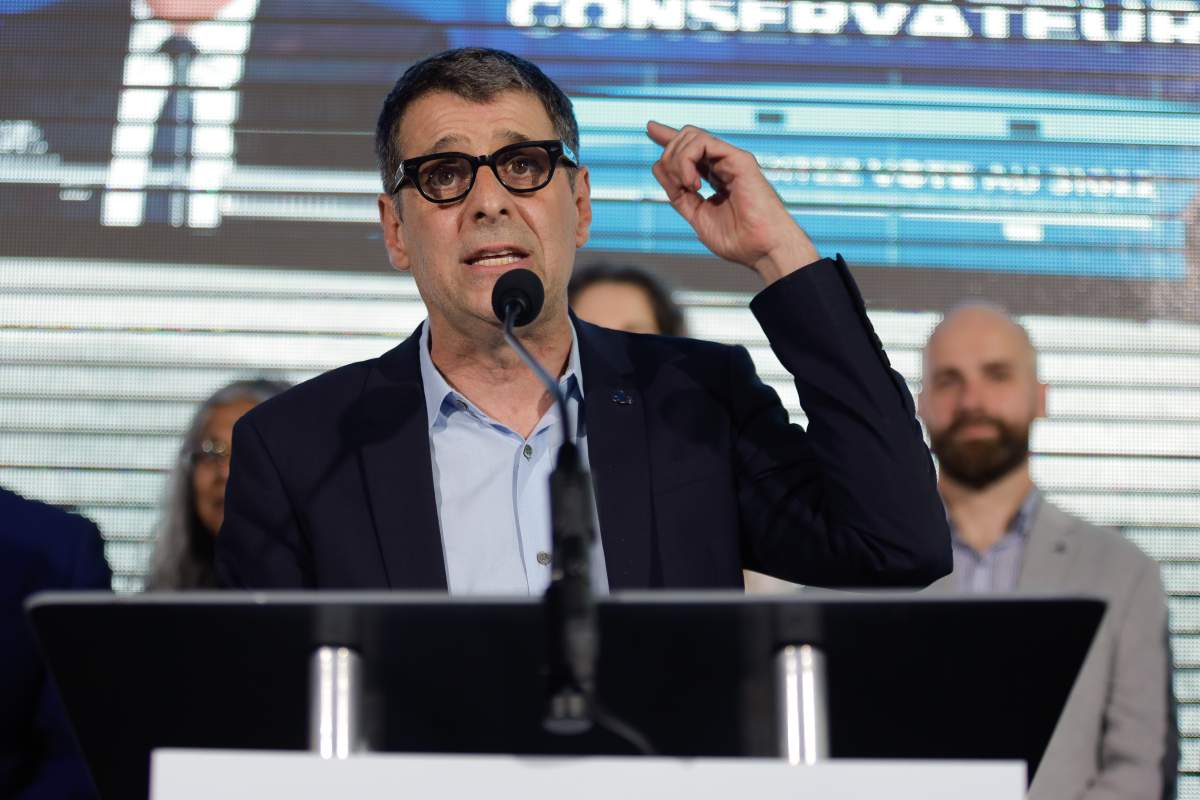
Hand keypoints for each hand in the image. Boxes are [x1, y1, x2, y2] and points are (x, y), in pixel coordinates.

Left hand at [646, 121, 819, 283]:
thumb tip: (658, 167)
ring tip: (686, 186)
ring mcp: (731, 160)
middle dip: (668, 157)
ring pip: (691, 136)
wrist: (762, 249)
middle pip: (684, 139)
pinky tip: (692, 183)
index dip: (668, 138)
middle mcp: (723, 165)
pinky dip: (688, 161)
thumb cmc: (738, 240)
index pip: (689, 151)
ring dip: (677, 160)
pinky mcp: (739, 159)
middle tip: (676, 185)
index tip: (650, 128)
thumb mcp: (697, 215)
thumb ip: (678, 194)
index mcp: (715, 178)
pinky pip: (703, 142)